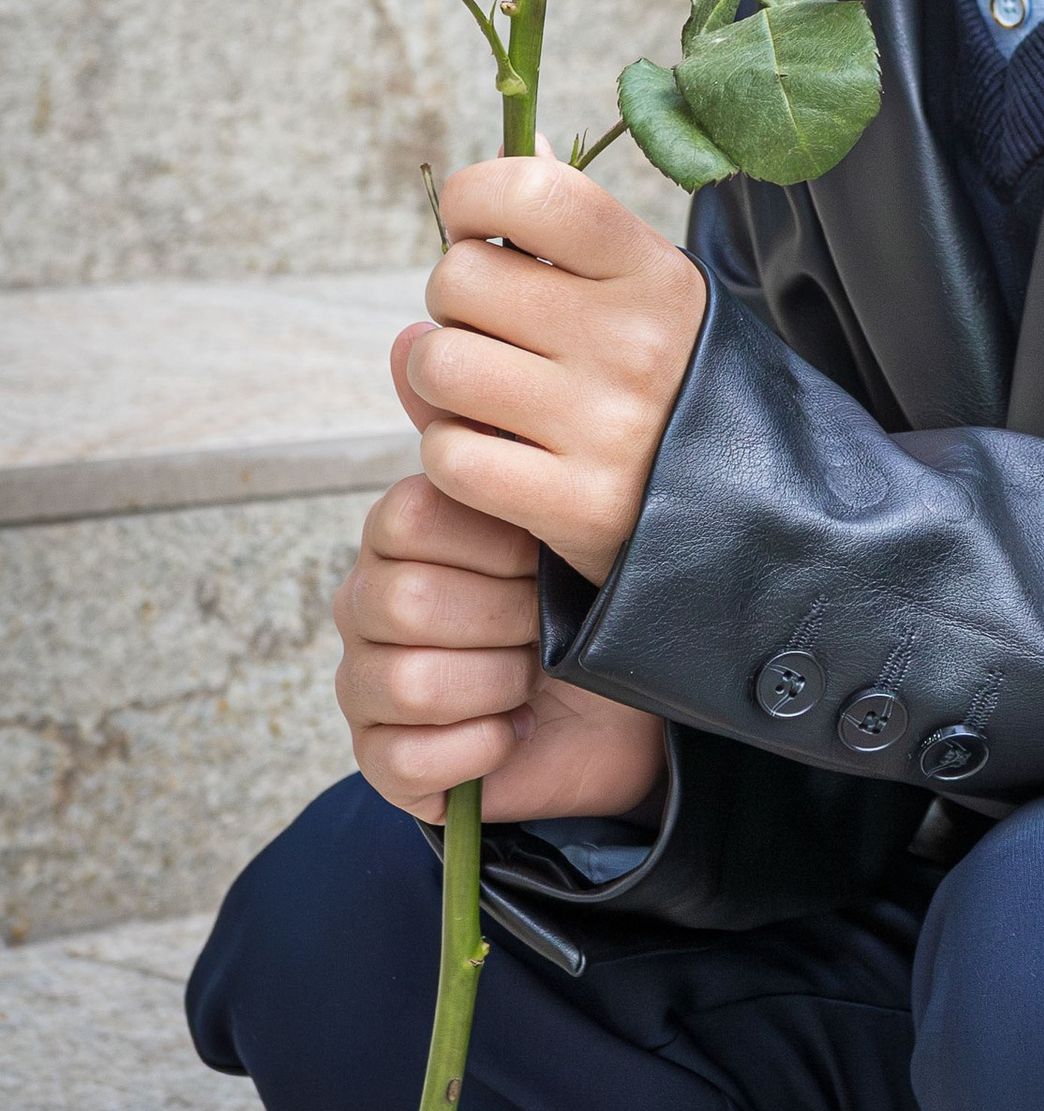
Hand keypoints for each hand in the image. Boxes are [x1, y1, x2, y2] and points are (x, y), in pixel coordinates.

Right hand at [333, 468, 668, 826]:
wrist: (615, 708)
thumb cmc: (581, 605)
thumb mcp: (561, 525)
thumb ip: (506, 452)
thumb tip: (429, 351)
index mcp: (400, 535)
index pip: (410, 516)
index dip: (493, 544)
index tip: (542, 560)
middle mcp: (365, 603)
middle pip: (404, 602)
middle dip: (504, 620)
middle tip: (543, 628)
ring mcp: (362, 684)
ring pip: (407, 683)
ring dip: (497, 685)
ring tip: (530, 681)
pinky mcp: (378, 760)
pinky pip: (405, 759)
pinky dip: (480, 748)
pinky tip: (513, 731)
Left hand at [403, 154, 707, 583]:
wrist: (752, 511)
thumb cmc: (675, 382)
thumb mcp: (652, 291)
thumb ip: (577, 227)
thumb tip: (527, 138)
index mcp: (652, 274)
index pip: (532, 191)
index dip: (473, 199)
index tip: (477, 229)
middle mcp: (632, 342)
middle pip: (459, 279)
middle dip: (453, 305)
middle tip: (490, 330)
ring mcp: (604, 425)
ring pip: (438, 365)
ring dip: (439, 382)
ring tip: (482, 393)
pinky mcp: (575, 505)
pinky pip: (448, 456)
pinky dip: (452, 456)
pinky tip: (494, 454)